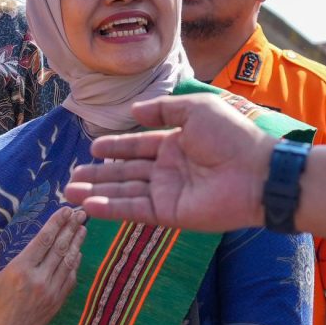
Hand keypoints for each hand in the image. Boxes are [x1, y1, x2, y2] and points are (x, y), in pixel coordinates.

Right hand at [0, 213, 84, 324]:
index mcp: (19, 270)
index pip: (44, 240)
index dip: (56, 223)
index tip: (65, 210)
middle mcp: (38, 280)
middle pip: (60, 247)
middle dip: (71, 228)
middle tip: (81, 212)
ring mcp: (50, 292)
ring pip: (68, 261)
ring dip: (77, 243)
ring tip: (83, 227)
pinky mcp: (56, 303)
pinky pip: (70, 279)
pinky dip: (75, 264)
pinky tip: (77, 253)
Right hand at [65, 94, 275, 229]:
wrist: (256, 172)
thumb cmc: (231, 137)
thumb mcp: (195, 111)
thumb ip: (163, 111)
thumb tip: (133, 111)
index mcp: (176, 143)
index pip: (138, 146)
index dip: (116, 147)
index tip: (93, 148)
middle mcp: (168, 169)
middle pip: (126, 172)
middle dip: (99, 174)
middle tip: (72, 175)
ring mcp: (168, 192)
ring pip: (125, 192)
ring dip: (97, 192)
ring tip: (69, 191)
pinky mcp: (169, 213)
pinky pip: (135, 209)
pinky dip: (111, 208)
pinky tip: (89, 205)